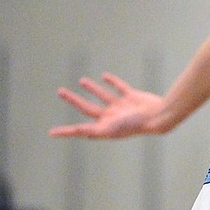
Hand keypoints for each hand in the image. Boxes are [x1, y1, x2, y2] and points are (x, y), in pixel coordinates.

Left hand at [50, 74, 170, 139]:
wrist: (158, 116)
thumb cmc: (134, 125)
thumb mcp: (110, 129)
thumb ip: (92, 130)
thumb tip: (76, 131)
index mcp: (104, 127)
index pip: (80, 128)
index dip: (66, 132)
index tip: (51, 133)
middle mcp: (111, 117)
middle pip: (87, 107)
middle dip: (73, 100)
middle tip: (60, 92)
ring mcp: (122, 107)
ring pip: (102, 96)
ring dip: (92, 89)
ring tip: (81, 80)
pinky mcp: (132, 97)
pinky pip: (119, 87)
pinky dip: (112, 82)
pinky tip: (104, 76)